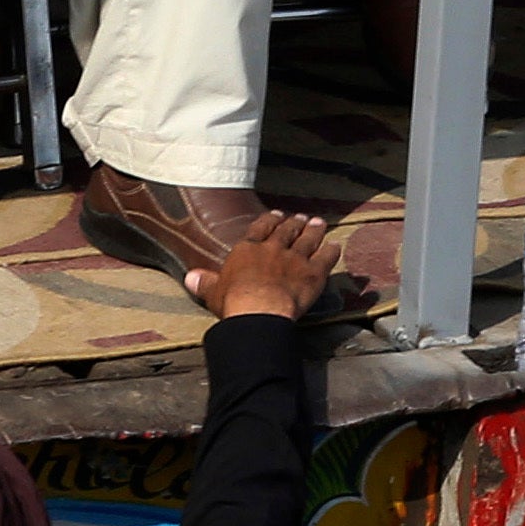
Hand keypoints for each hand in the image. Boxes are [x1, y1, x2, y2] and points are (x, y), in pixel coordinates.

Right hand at [196, 204, 347, 319]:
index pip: (261, 228)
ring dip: (314, 230)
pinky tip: (335, 246)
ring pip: (307, 239)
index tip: (276, 215)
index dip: (270, 220)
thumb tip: (189, 277)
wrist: (259, 310)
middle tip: (301, 217)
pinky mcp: (313, 273)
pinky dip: (331, 251)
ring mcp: (295, 259)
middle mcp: (273, 249)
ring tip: (319, 223)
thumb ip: (204, 282)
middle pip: (287, 231)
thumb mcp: (213, 292)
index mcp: (249, 250)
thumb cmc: (234, 302)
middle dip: (295, 223)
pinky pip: (325, 258)